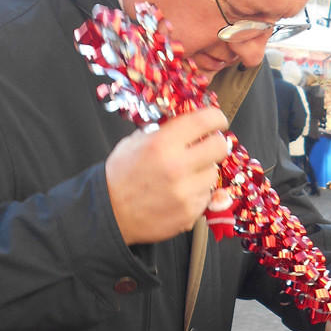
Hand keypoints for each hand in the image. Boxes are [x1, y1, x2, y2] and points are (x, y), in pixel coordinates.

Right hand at [105, 107, 227, 244]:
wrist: (110, 213)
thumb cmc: (121, 174)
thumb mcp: (135, 142)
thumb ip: (164, 131)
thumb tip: (190, 124)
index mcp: (162, 143)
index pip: (204, 121)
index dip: (216, 117)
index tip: (218, 120)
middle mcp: (177, 166)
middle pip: (220, 147)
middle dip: (216, 144)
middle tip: (208, 146)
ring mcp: (185, 192)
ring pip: (213, 173)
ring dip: (204, 170)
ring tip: (186, 174)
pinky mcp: (189, 212)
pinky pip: (206, 196)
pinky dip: (197, 192)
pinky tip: (180, 192)